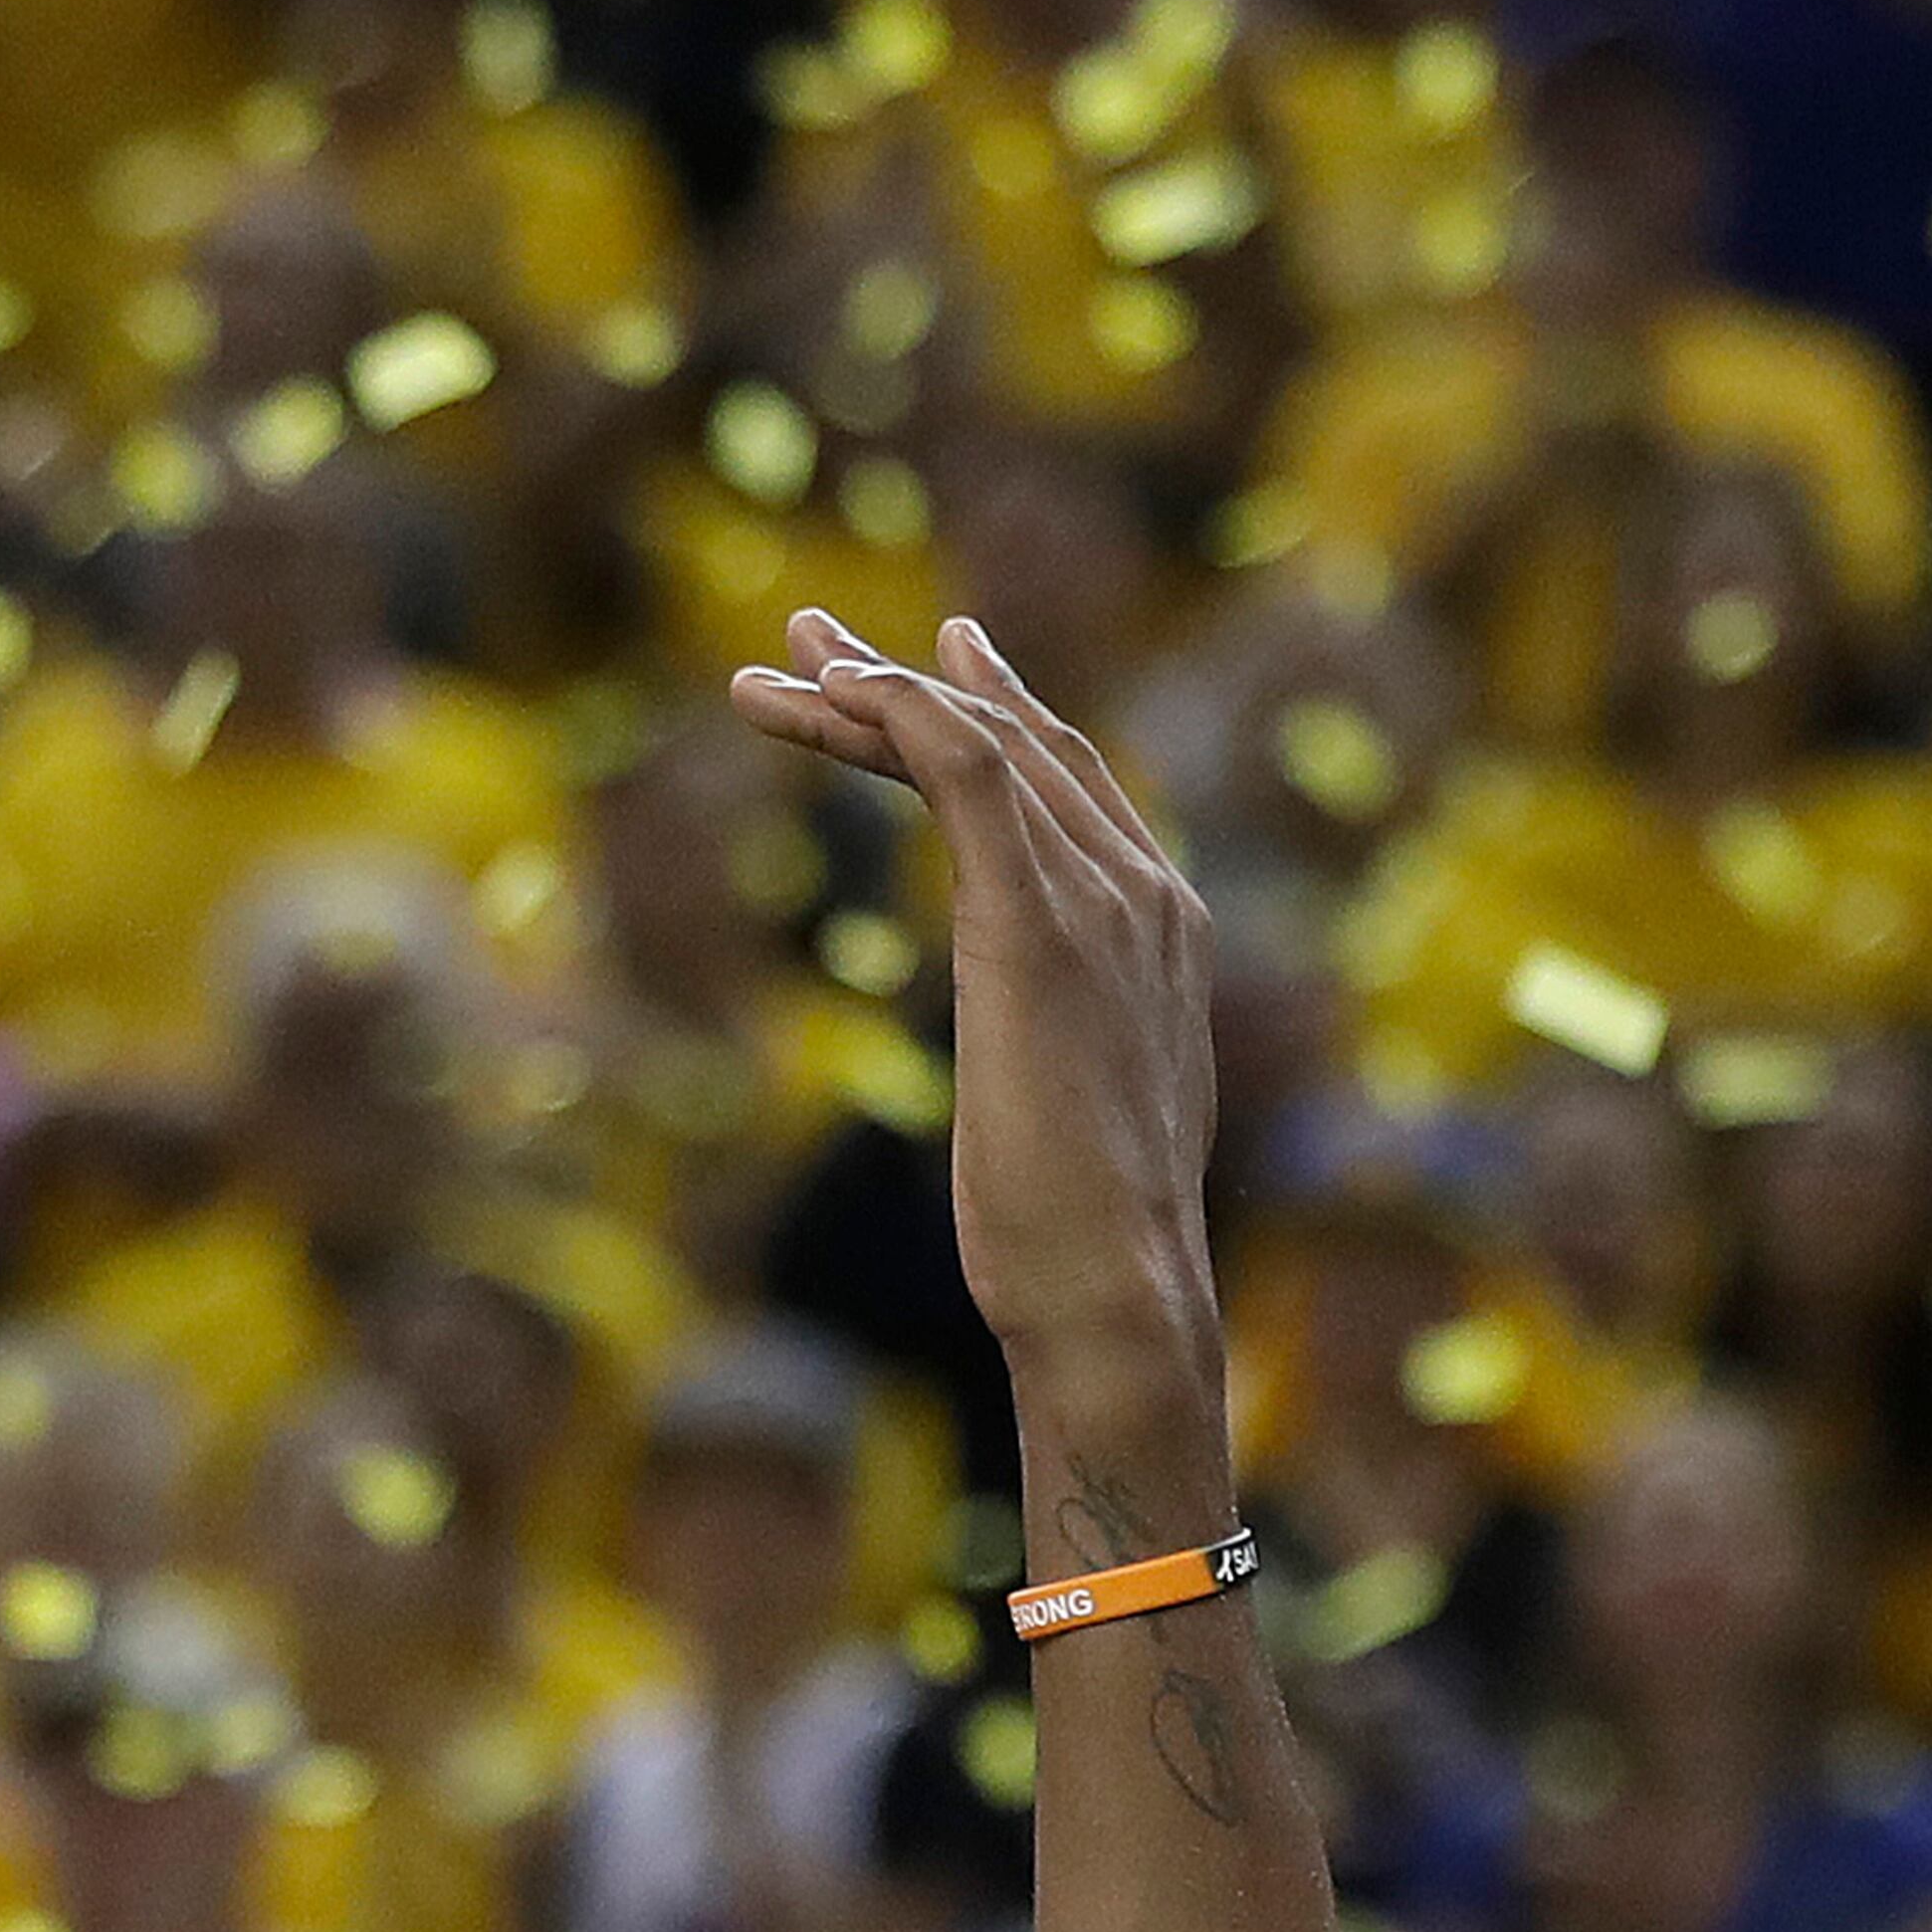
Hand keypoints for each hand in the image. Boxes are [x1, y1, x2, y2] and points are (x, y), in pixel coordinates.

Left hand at [734, 610, 1215, 1395]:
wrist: (1116, 1292)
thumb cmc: (1085, 1248)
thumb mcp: (1078, 1125)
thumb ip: (1070, 1057)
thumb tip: (1039, 1072)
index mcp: (1162, 937)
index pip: (1069, 795)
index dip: (988, 724)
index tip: (919, 681)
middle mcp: (1144, 894)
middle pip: (1020, 748)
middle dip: (916, 684)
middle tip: (818, 639)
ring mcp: (1102, 899)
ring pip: (978, 747)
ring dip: (866, 698)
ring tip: (769, 672)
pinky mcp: (1038, 922)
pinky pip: (969, 773)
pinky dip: (903, 715)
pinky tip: (837, 691)